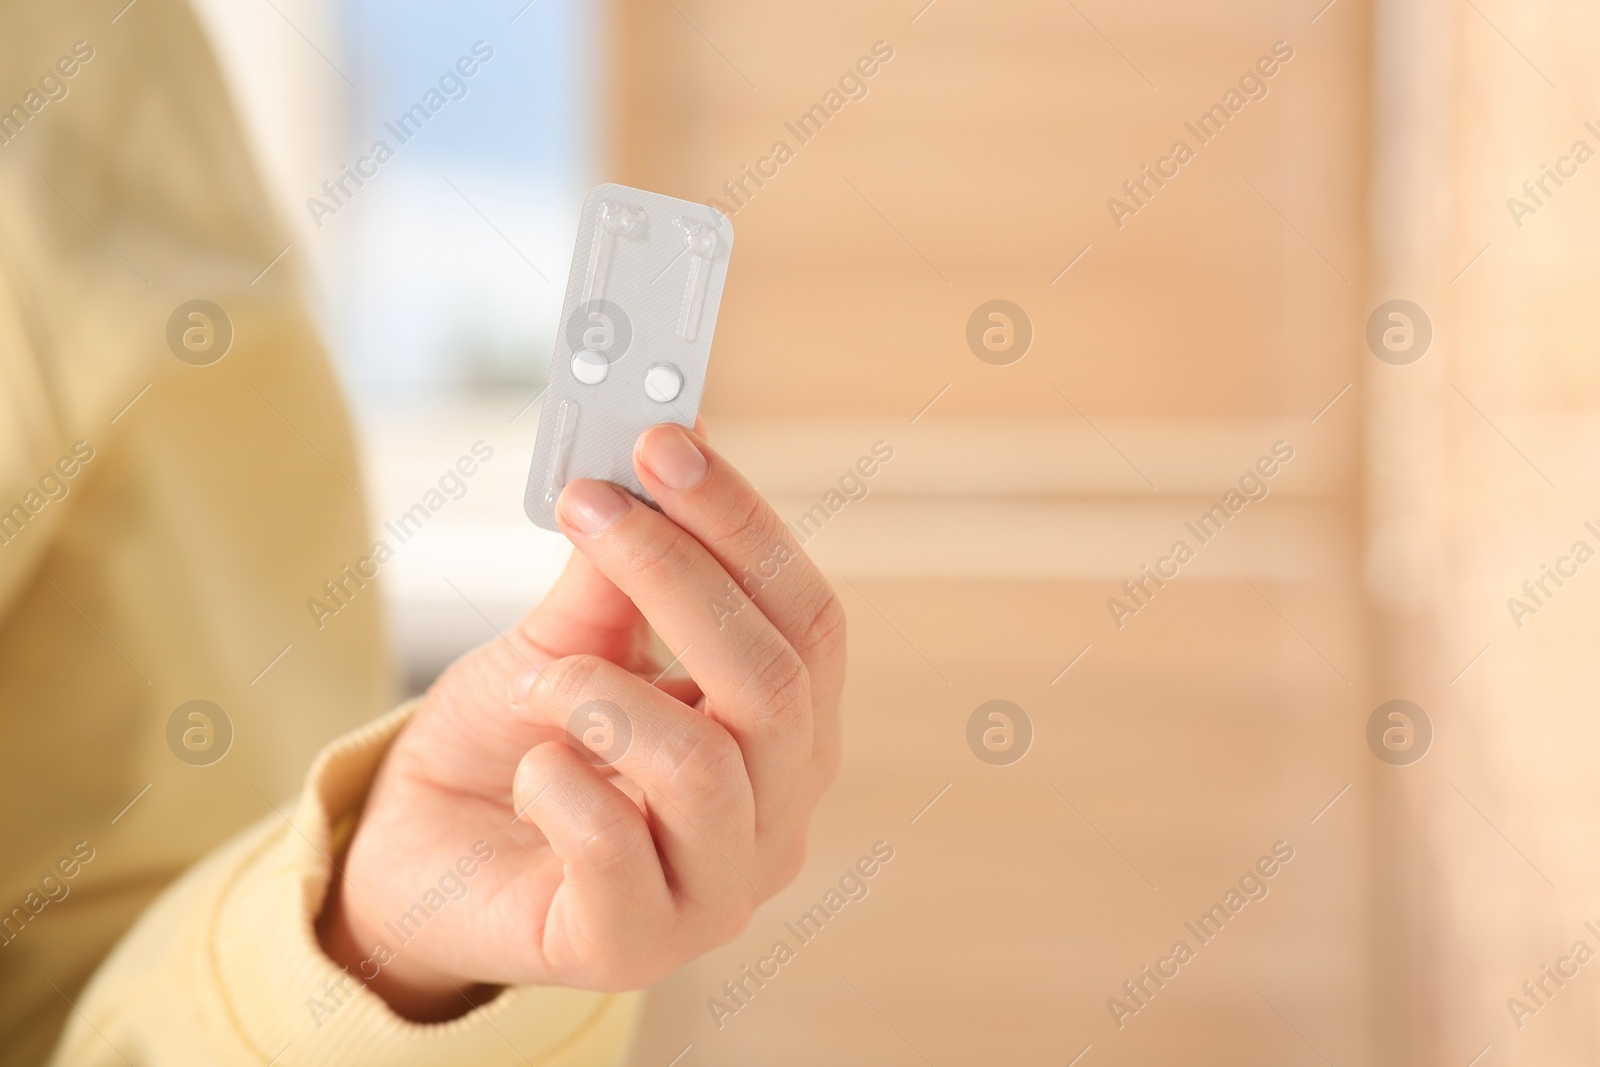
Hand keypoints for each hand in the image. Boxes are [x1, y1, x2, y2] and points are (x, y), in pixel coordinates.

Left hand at [317, 423, 844, 1019]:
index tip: (666, 445)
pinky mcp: (631, 947)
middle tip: (592, 504)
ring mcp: (714, 894)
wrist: (421, 858)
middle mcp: (775, 817)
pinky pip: (614, 847)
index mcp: (786, 736)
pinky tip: (527, 770)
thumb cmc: (514, 744)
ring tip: (538, 676)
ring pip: (706, 766)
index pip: (810, 621)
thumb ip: (616, 573)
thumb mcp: (567, 639)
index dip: (745, 526)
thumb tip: (647, 465)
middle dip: (680, 577)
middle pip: (776, 685)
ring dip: (603, 692)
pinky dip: (555, 781)